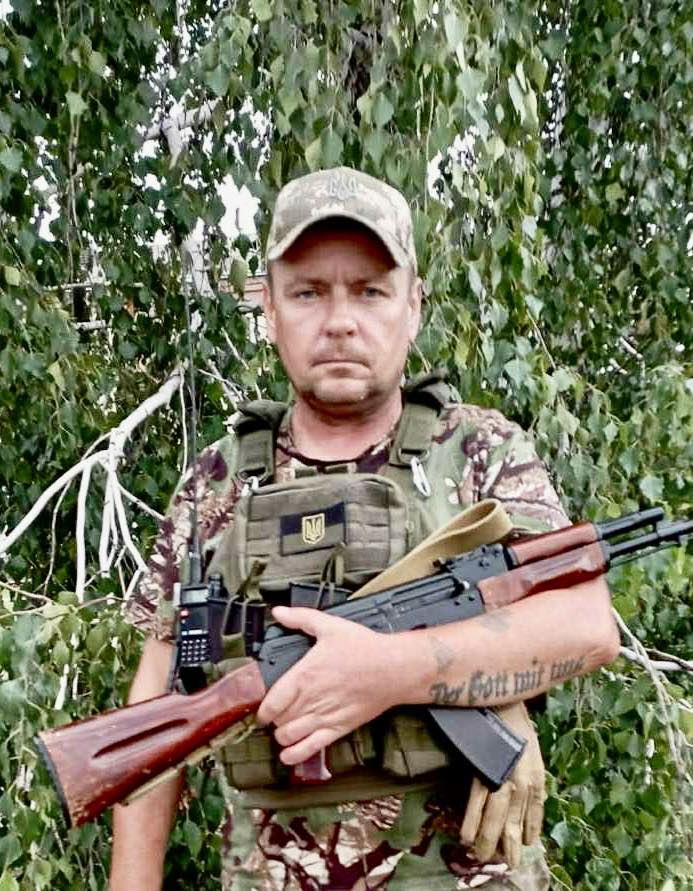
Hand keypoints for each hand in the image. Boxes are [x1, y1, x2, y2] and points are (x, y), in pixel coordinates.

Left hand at [256, 606, 406, 764]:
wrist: (394, 669)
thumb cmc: (364, 648)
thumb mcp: (330, 625)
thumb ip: (301, 618)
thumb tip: (279, 612)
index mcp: (304, 675)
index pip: (271, 702)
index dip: (261, 709)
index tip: (261, 709)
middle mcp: (310, 699)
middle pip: (278, 720)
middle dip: (273, 719)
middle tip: (276, 714)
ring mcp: (324, 717)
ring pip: (289, 736)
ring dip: (281, 736)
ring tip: (282, 730)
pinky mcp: (339, 729)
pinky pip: (310, 749)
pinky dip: (295, 754)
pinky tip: (288, 754)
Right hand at [460, 701, 544, 867]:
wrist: (499, 695)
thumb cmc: (514, 718)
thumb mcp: (530, 747)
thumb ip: (527, 771)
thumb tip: (522, 791)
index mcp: (537, 775)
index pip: (535, 811)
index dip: (530, 829)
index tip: (524, 844)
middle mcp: (523, 780)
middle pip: (514, 821)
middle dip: (509, 846)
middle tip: (506, 864)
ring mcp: (503, 776)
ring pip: (496, 818)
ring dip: (488, 841)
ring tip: (481, 856)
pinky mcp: (483, 769)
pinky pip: (477, 801)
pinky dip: (472, 821)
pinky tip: (467, 836)